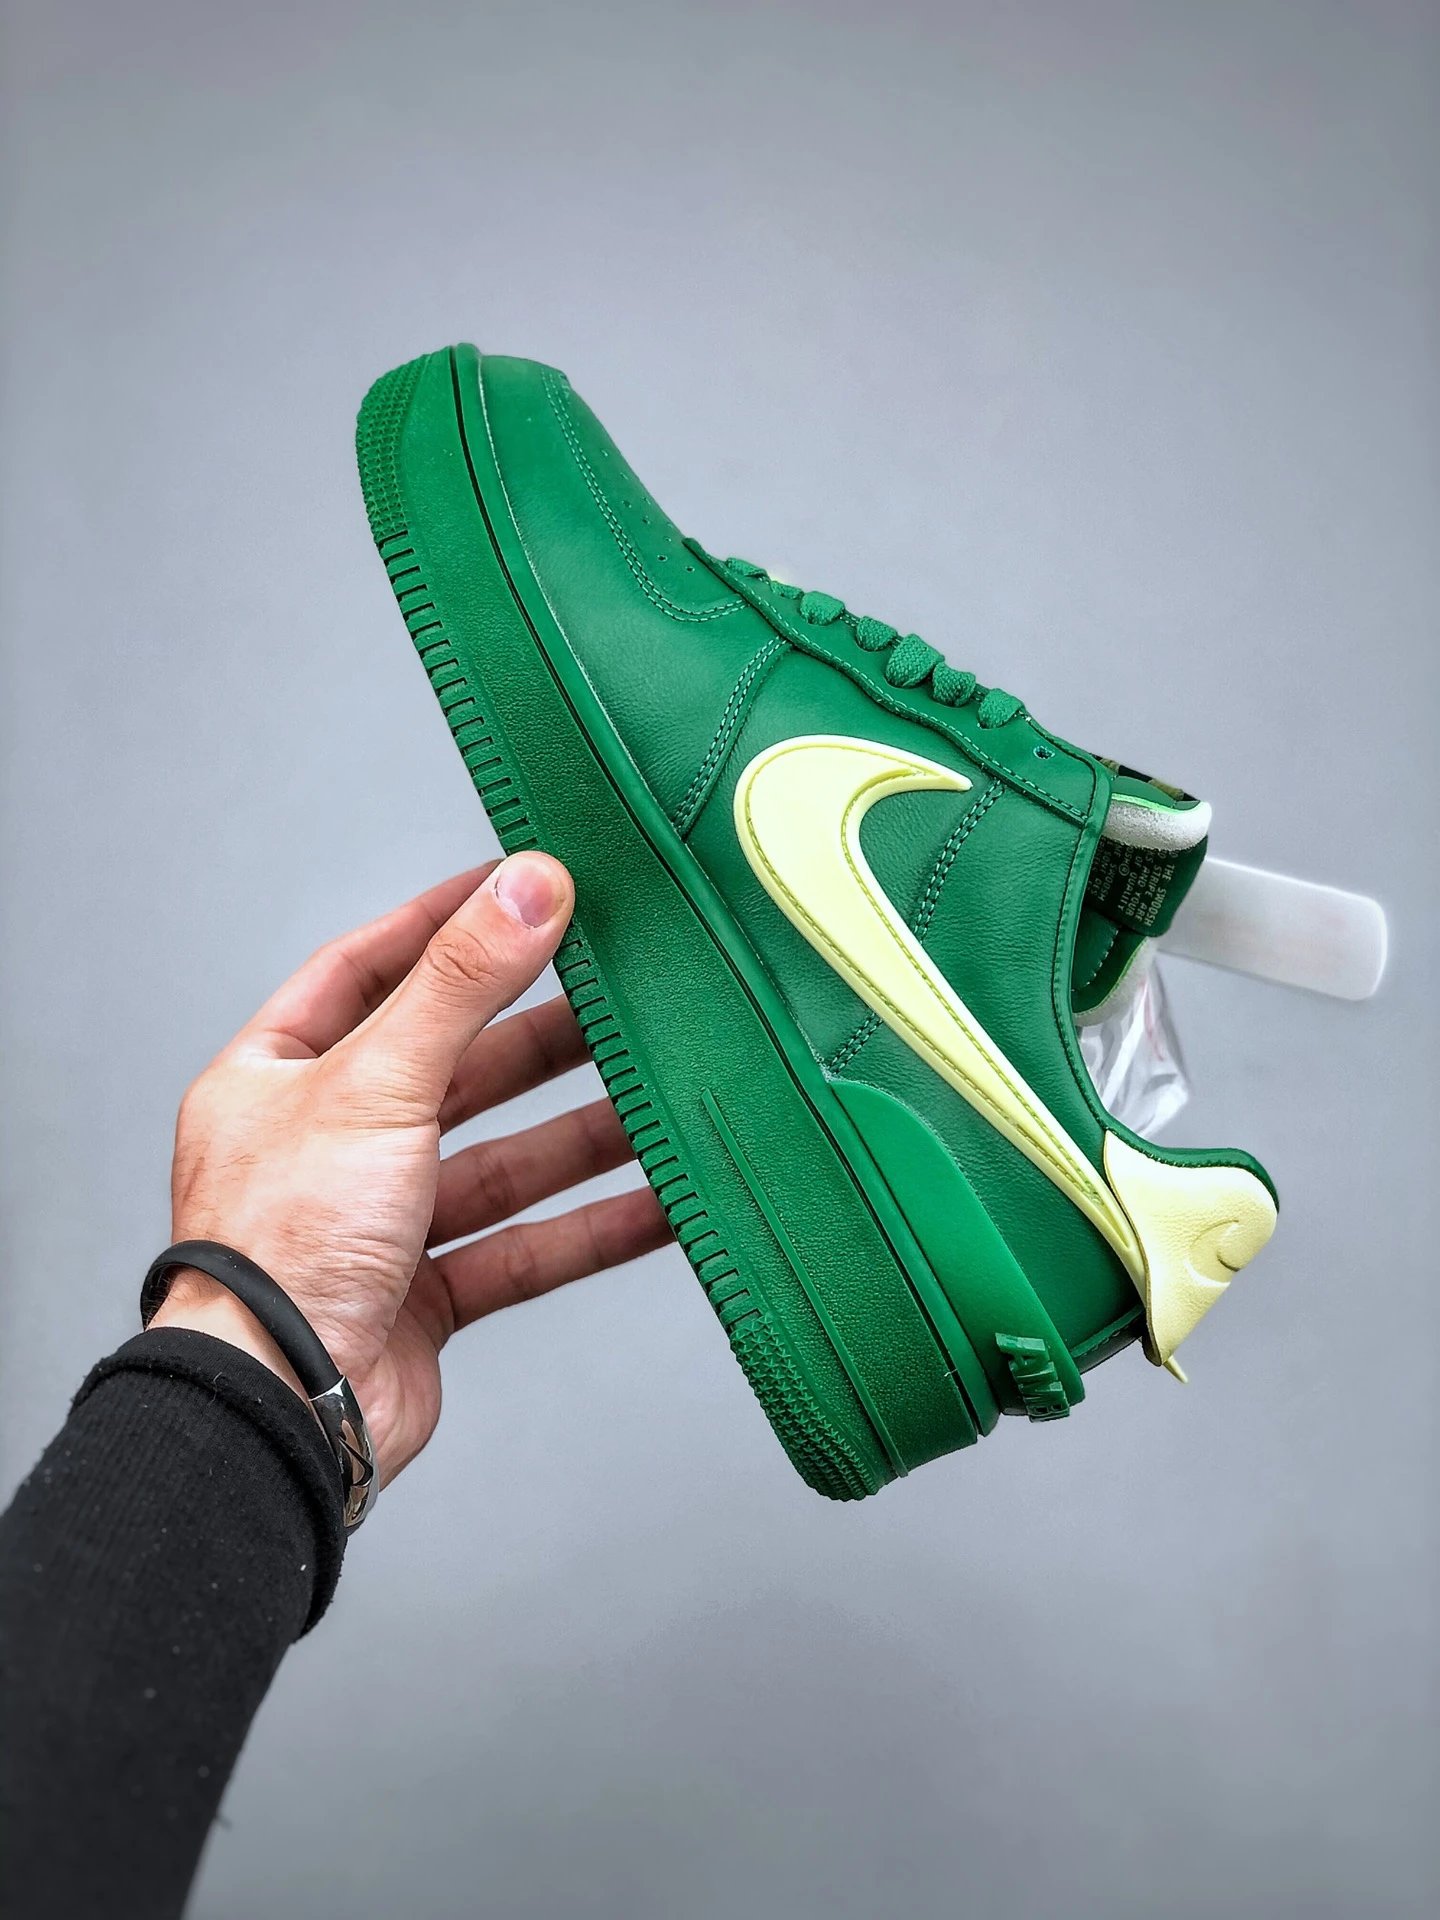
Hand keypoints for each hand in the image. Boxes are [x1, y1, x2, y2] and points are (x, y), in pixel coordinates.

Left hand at [147, 856, 667, 1484]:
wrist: (279, 1415)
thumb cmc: (282, 1247)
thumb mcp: (376, 1084)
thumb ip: (461, 983)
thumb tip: (530, 882)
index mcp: (275, 1078)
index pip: (366, 972)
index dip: (443, 925)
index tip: (519, 886)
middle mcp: (322, 1146)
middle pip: (449, 1067)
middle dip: (538, 1033)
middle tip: (619, 988)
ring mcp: (375, 1225)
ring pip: (499, 1160)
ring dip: (582, 1132)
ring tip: (660, 1090)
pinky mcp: (425, 1296)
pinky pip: (524, 1245)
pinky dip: (592, 1227)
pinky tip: (662, 1202)